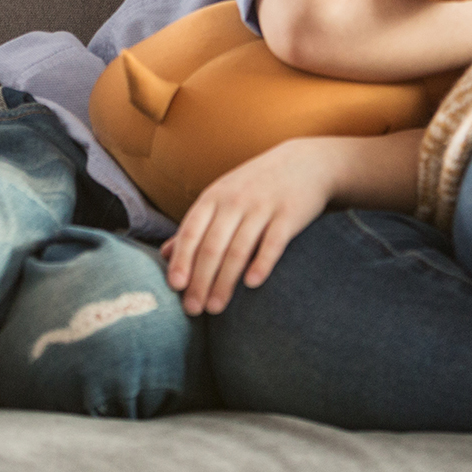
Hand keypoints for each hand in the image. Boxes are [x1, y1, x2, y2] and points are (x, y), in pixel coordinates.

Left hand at [160, 138, 335, 314]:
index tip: (175, 287)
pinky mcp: (289, 214)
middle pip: (212, 245)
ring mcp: (262, 206)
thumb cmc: (256, 185)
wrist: (306, 163)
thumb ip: (196, 225)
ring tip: (215, 307)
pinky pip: (273, 242)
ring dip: (225, 281)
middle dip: (200, 280)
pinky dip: (261, 263)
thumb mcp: (222, 197)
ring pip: (239, 248)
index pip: (191, 231)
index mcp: (214, 197)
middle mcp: (235, 200)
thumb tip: (165, 254)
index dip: (182, 259)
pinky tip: (251, 284)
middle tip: (193, 309)